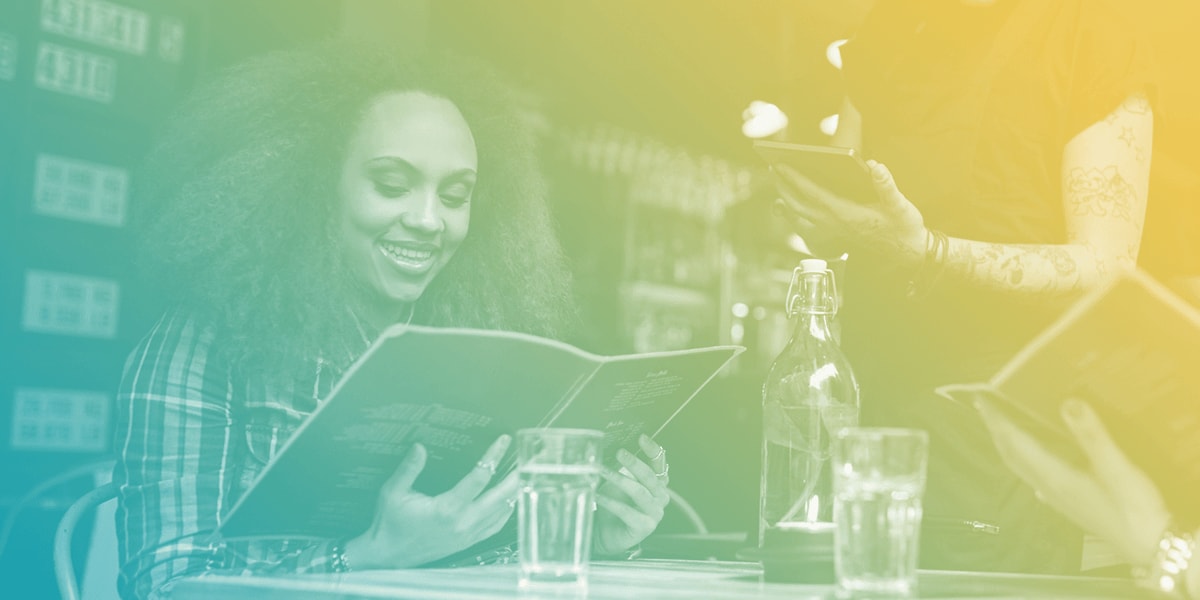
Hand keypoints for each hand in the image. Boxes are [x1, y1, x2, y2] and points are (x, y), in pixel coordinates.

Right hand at [344, 435, 517, 568]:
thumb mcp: (393, 492)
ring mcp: (468, 534)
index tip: (503, 440)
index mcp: (447, 508)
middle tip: (529, 457)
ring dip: (514, 492)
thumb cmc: (390, 523)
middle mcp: (463, 522)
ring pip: (502, 512)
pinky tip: (511, 500)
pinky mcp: (468, 542)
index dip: (494, 456)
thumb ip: (409, 468)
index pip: (479, 477)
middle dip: (516, 474)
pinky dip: (506, 511)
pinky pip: (495, 526)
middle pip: (501, 496)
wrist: (388, 555)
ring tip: (524, 473)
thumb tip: (420, 446)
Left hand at [592, 435, 670, 556]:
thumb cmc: (615, 505)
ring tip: (602, 471)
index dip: (652, 449)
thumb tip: (610, 446)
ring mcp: (654, 513)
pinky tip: (598, 496)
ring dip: (619, 480)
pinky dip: (611, 502)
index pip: (659, 463)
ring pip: (639, 492)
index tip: (641, 438)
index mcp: (657, 483)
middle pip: (650, 476)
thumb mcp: (619, 481)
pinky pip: (627, 511)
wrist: (607, 533)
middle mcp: (660, 497)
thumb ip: (622, 467)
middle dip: (634, 463)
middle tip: (619, 453)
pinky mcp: (644, 527)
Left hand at [772, 160, 925, 267]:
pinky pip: (807, 219)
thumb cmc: (902, 226)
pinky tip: (794, 195)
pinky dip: (796, 206)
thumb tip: (875, 166)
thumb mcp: (900, 205)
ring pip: (800, 213)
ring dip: (787, 196)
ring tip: (778, 178)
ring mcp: (832, 228)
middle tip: (772, 167)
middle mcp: (834, 223)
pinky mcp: (834, 230)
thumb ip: (886, 185)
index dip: (795, 179)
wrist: (906, 250)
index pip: (813, 194)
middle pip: (799, 204)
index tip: (781, 165)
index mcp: (845, 214)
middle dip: (783, 186)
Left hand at [977, 398, 1169, 566]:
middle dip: (996, 430)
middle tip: (987, 407)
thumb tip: (1068, 402)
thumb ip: (1091, 434)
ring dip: (1009, 445)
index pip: (1014, 442)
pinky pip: (1037, 475)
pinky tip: (1036, 457)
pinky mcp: (1069, 502)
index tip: (982, 399)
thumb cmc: (1133, 507)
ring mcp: (1057, 497)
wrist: (1150, 546)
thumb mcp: (1115, 466)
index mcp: (1053, 475)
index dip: (997, 420)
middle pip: (1012, 454)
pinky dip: (1028, 459)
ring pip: (1022, 466)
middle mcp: (1048, 486)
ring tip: (1005, 425)